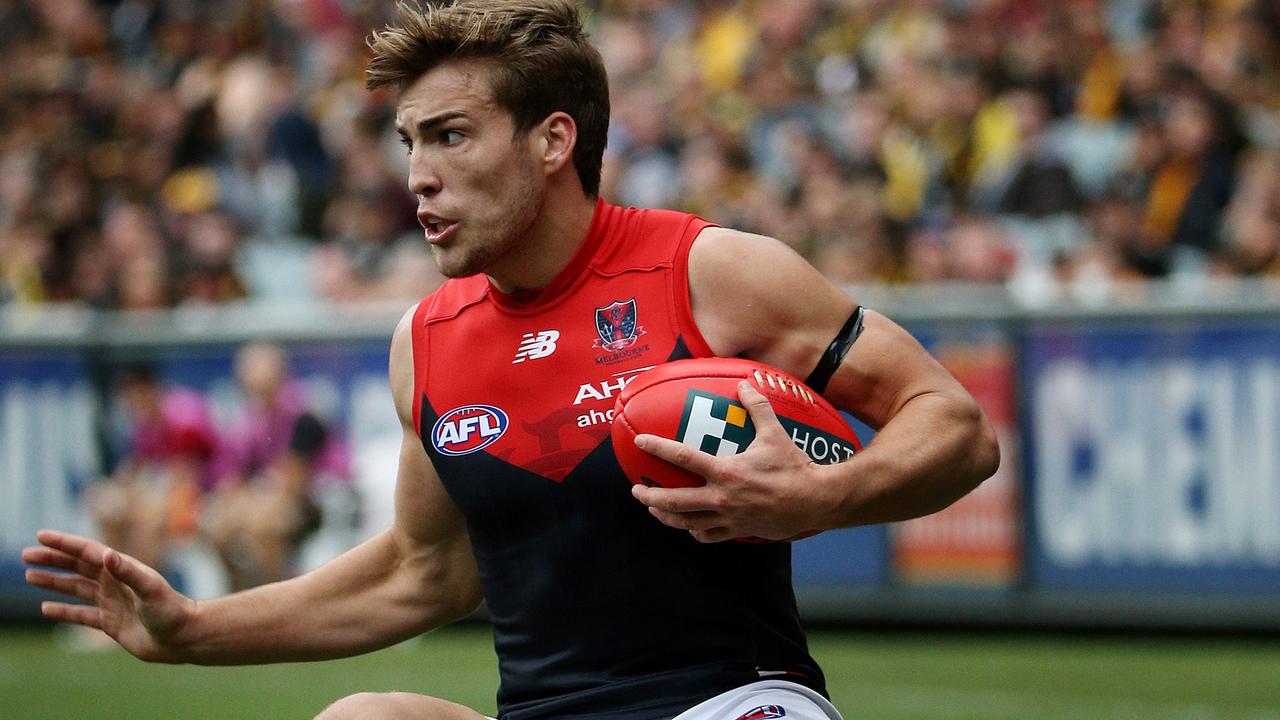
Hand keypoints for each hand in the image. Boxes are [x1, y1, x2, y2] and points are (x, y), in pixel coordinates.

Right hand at [22, 529, 195, 662]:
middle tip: (26, 555)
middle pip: (77, 567)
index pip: (87, 552)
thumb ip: (129, 571)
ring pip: (76, 589)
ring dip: (54, 582)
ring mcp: (112, 603)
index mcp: (122, 570)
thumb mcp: (151, 588)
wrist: (182, 638)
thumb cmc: (171, 610)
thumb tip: (106, 555)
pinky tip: (45, 609)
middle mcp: (115, 583)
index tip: (41, 536)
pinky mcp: (110, 623)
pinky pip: (81, 615)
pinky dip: (63, 611)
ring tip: (29, 576)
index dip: (64, 544)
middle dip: (52, 560)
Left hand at [630, 381, 840, 541]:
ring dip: (665, 517)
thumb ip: (757, 407)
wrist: (815, 500)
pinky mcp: (737, 531)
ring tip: (653, 510)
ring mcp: (728, 518)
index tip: (640, 442)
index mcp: (726, 471)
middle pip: (674, 501)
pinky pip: (708, 535)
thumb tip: (745, 383)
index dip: (658, 448)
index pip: (683, 457)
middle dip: (650, 497)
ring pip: (686, 523)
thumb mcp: (775, 433)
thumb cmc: (794, 466)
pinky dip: (694, 531)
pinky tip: (689, 526)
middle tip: (636, 491)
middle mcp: (721, 497)